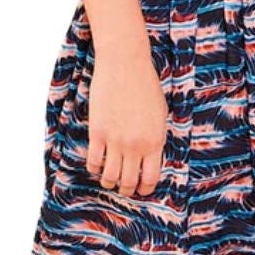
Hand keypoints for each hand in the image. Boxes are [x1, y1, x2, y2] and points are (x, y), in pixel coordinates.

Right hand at [85, 50, 169, 197]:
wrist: (125, 65)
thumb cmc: (146, 86)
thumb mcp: (160, 115)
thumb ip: (155, 139)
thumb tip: (149, 158)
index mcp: (155, 142)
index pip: (151, 178)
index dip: (145, 189)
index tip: (141, 190)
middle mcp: (136, 145)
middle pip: (129, 181)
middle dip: (126, 189)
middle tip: (123, 188)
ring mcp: (115, 140)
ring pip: (109, 176)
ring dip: (108, 182)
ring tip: (108, 179)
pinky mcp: (97, 132)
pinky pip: (93, 161)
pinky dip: (94, 168)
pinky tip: (96, 165)